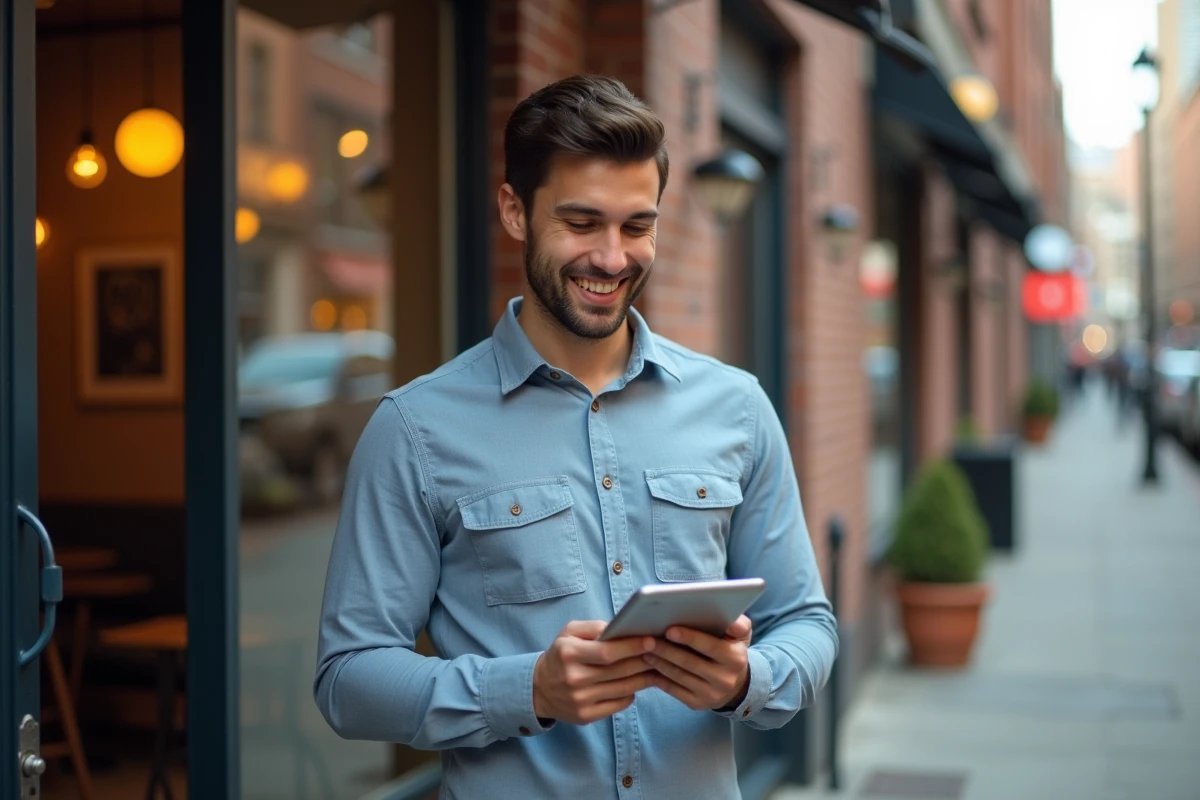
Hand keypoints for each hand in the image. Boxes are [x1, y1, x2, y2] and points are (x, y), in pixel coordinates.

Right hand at [533, 621, 657, 724]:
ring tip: (657, 666)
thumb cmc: (561, 654)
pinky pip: (619, 703)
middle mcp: (574, 679)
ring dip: (644, 677)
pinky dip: (632, 693)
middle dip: (644, 660)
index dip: (632, 647)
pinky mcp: (586, 717)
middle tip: (662, 652)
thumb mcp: (570, 633)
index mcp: (569, 654)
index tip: (651, 640)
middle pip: (620, 671)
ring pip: (624, 688)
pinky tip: (637, 683)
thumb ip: (594, 628)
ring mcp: (580, 701)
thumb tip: (622, 629)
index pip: (608, 652)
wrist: (539, 688)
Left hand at [644, 615, 751, 710]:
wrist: (735, 685)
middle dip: (666, 650)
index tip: (670, 630)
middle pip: (689, 662)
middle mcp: (724, 679)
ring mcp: (710, 694)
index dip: (689, 638)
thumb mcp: (741, 636)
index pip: (710, 646)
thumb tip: (731, 622)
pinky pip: (673, 690)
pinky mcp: (697, 704)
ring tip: (645, 650)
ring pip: (679, 676)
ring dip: (659, 663)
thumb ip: (738, 624)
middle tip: (648, 639)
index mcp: (735, 659)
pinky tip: (649, 666)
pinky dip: (659, 677)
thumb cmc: (731, 650)